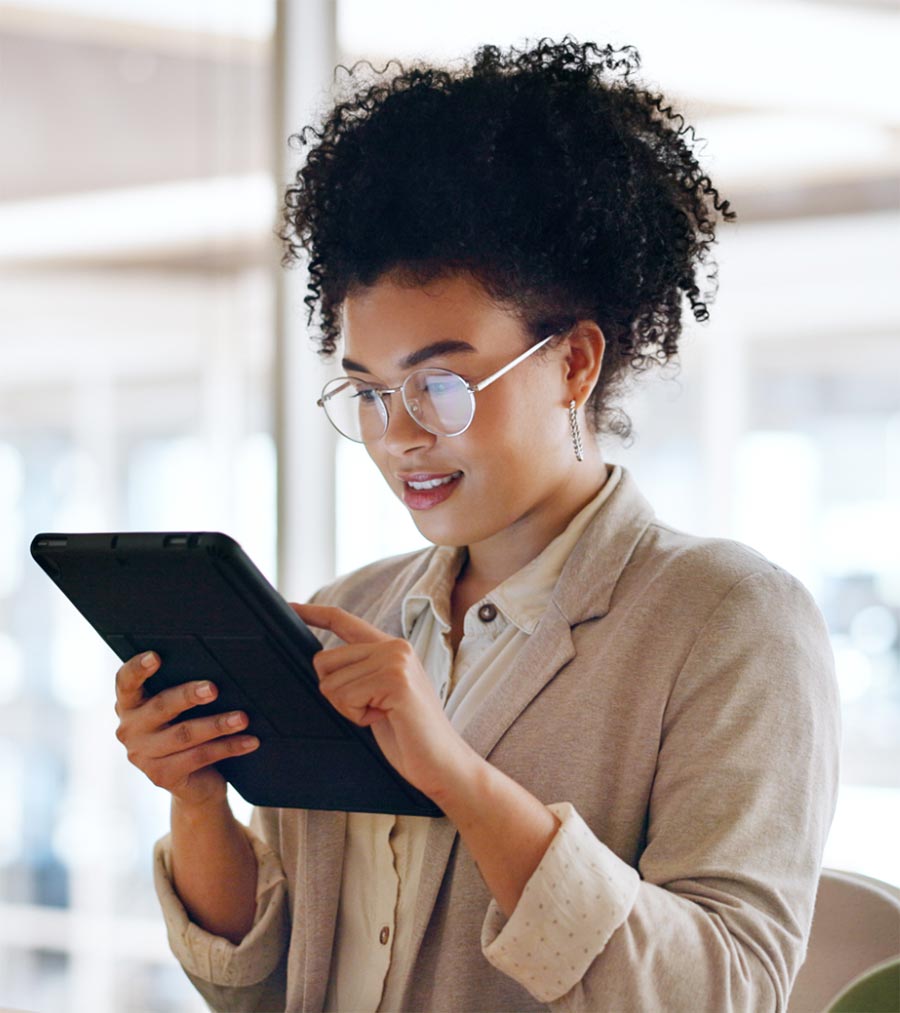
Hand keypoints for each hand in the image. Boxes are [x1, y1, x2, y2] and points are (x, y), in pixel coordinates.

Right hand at [114, 652, 258, 809]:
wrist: (194, 781)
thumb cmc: (188, 728)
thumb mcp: (180, 709)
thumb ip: (184, 689)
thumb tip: (219, 666)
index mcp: (130, 704)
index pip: (126, 682)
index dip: (138, 668)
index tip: (156, 656)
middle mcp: (130, 729)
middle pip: (161, 706)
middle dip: (189, 695)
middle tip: (214, 688)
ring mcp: (143, 756)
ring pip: (185, 734)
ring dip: (217, 724)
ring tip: (242, 718)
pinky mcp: (162, 776)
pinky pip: (200, 756)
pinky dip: (228, 747)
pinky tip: (249, 740)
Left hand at [292, 603, 471, 799]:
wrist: (442, 762)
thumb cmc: (409, 736)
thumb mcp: (379, 695)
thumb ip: (360, 673)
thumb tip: (321, 665)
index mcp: (390, 647)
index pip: (343, 621)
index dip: (314, 613)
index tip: (290, 606)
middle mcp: (394, 646)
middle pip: (324, 661)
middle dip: (335, 694)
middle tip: (370, 710)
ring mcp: (396, 660)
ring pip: (331, 683)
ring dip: (348, 710)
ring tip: (381, 715)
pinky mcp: (395, 680)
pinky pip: (345, 697)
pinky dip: (357, 717)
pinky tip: (383, 719)